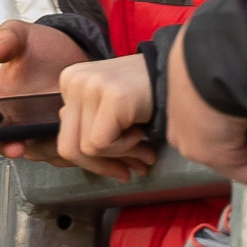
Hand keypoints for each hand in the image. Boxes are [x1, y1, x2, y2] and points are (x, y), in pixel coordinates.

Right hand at [0, 21, 88, 161]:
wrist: (76, 52)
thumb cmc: (45, 47)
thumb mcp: (24, 35)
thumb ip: (7, 36)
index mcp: (1, 99)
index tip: (4, 134)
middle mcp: (18, 119)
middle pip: (12, 144)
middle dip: (20, 147)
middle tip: (28, 144)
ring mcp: (41, 130)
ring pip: (40, 152)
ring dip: (47, 149)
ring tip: (59, 134)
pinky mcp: (65, 135)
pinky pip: (65, 152)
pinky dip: (71, 147)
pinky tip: (78, 134)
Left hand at [56, 56, 157, 180]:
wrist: (181, 73)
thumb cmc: (147, 94)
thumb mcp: (109, 106)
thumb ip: (91, 125)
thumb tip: (80, 155)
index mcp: (69, 80)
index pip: (65, 136)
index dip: (92, 160)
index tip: (117, 167)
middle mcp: (73, 80)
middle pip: (68, 147)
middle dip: (100, 167)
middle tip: (127, 172)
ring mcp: (89, 86)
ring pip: (86, 148)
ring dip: (120, 155)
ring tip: (145, 150)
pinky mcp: (109, 96)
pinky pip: (102, 143)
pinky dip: (125, 148)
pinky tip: (141, 132)